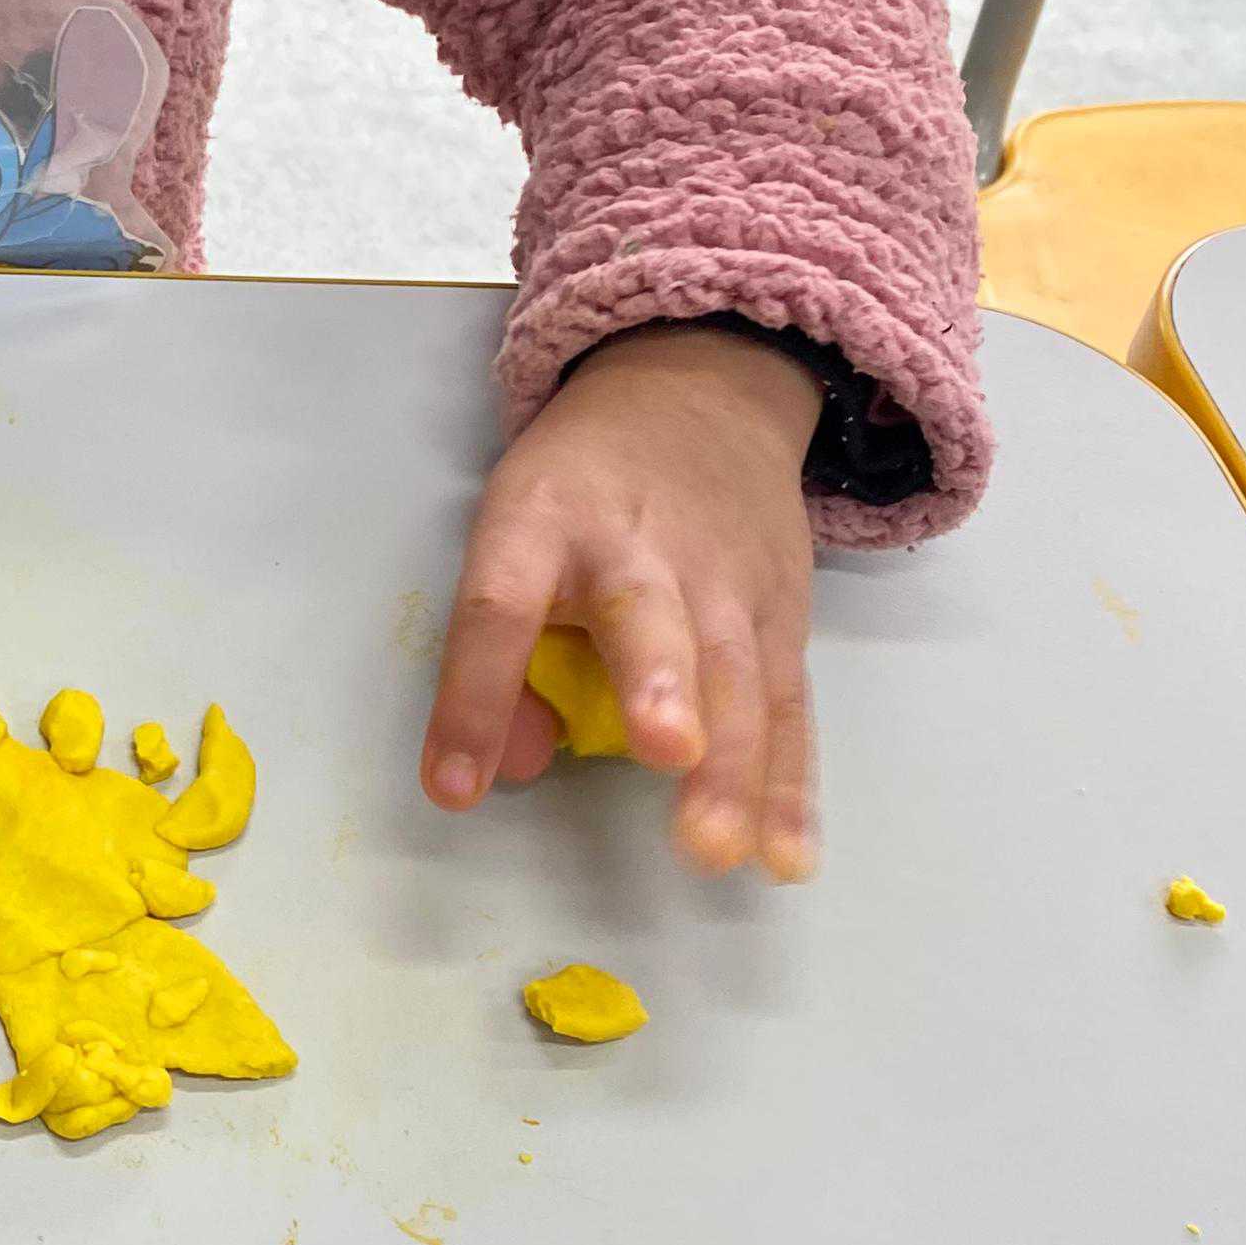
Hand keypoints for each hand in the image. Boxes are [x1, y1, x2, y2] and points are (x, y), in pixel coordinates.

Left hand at [419, 324, 821, 880]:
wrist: (699, 389)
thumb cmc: (580, 488)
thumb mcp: (513, 533)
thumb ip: (498, 657)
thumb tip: (502, 771)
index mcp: (541, 521)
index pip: (500, 606)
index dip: (474, 696)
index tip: (454, 786)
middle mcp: (638, 548)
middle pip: (649, 619)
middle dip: (662, 688)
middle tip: (666, 752)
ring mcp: (724, 581)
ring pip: (736, 675)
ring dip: (735, 767)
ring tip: (719, 846)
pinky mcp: (782, 615)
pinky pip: (788, 708)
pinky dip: (791, 786)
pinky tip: (785, 856)